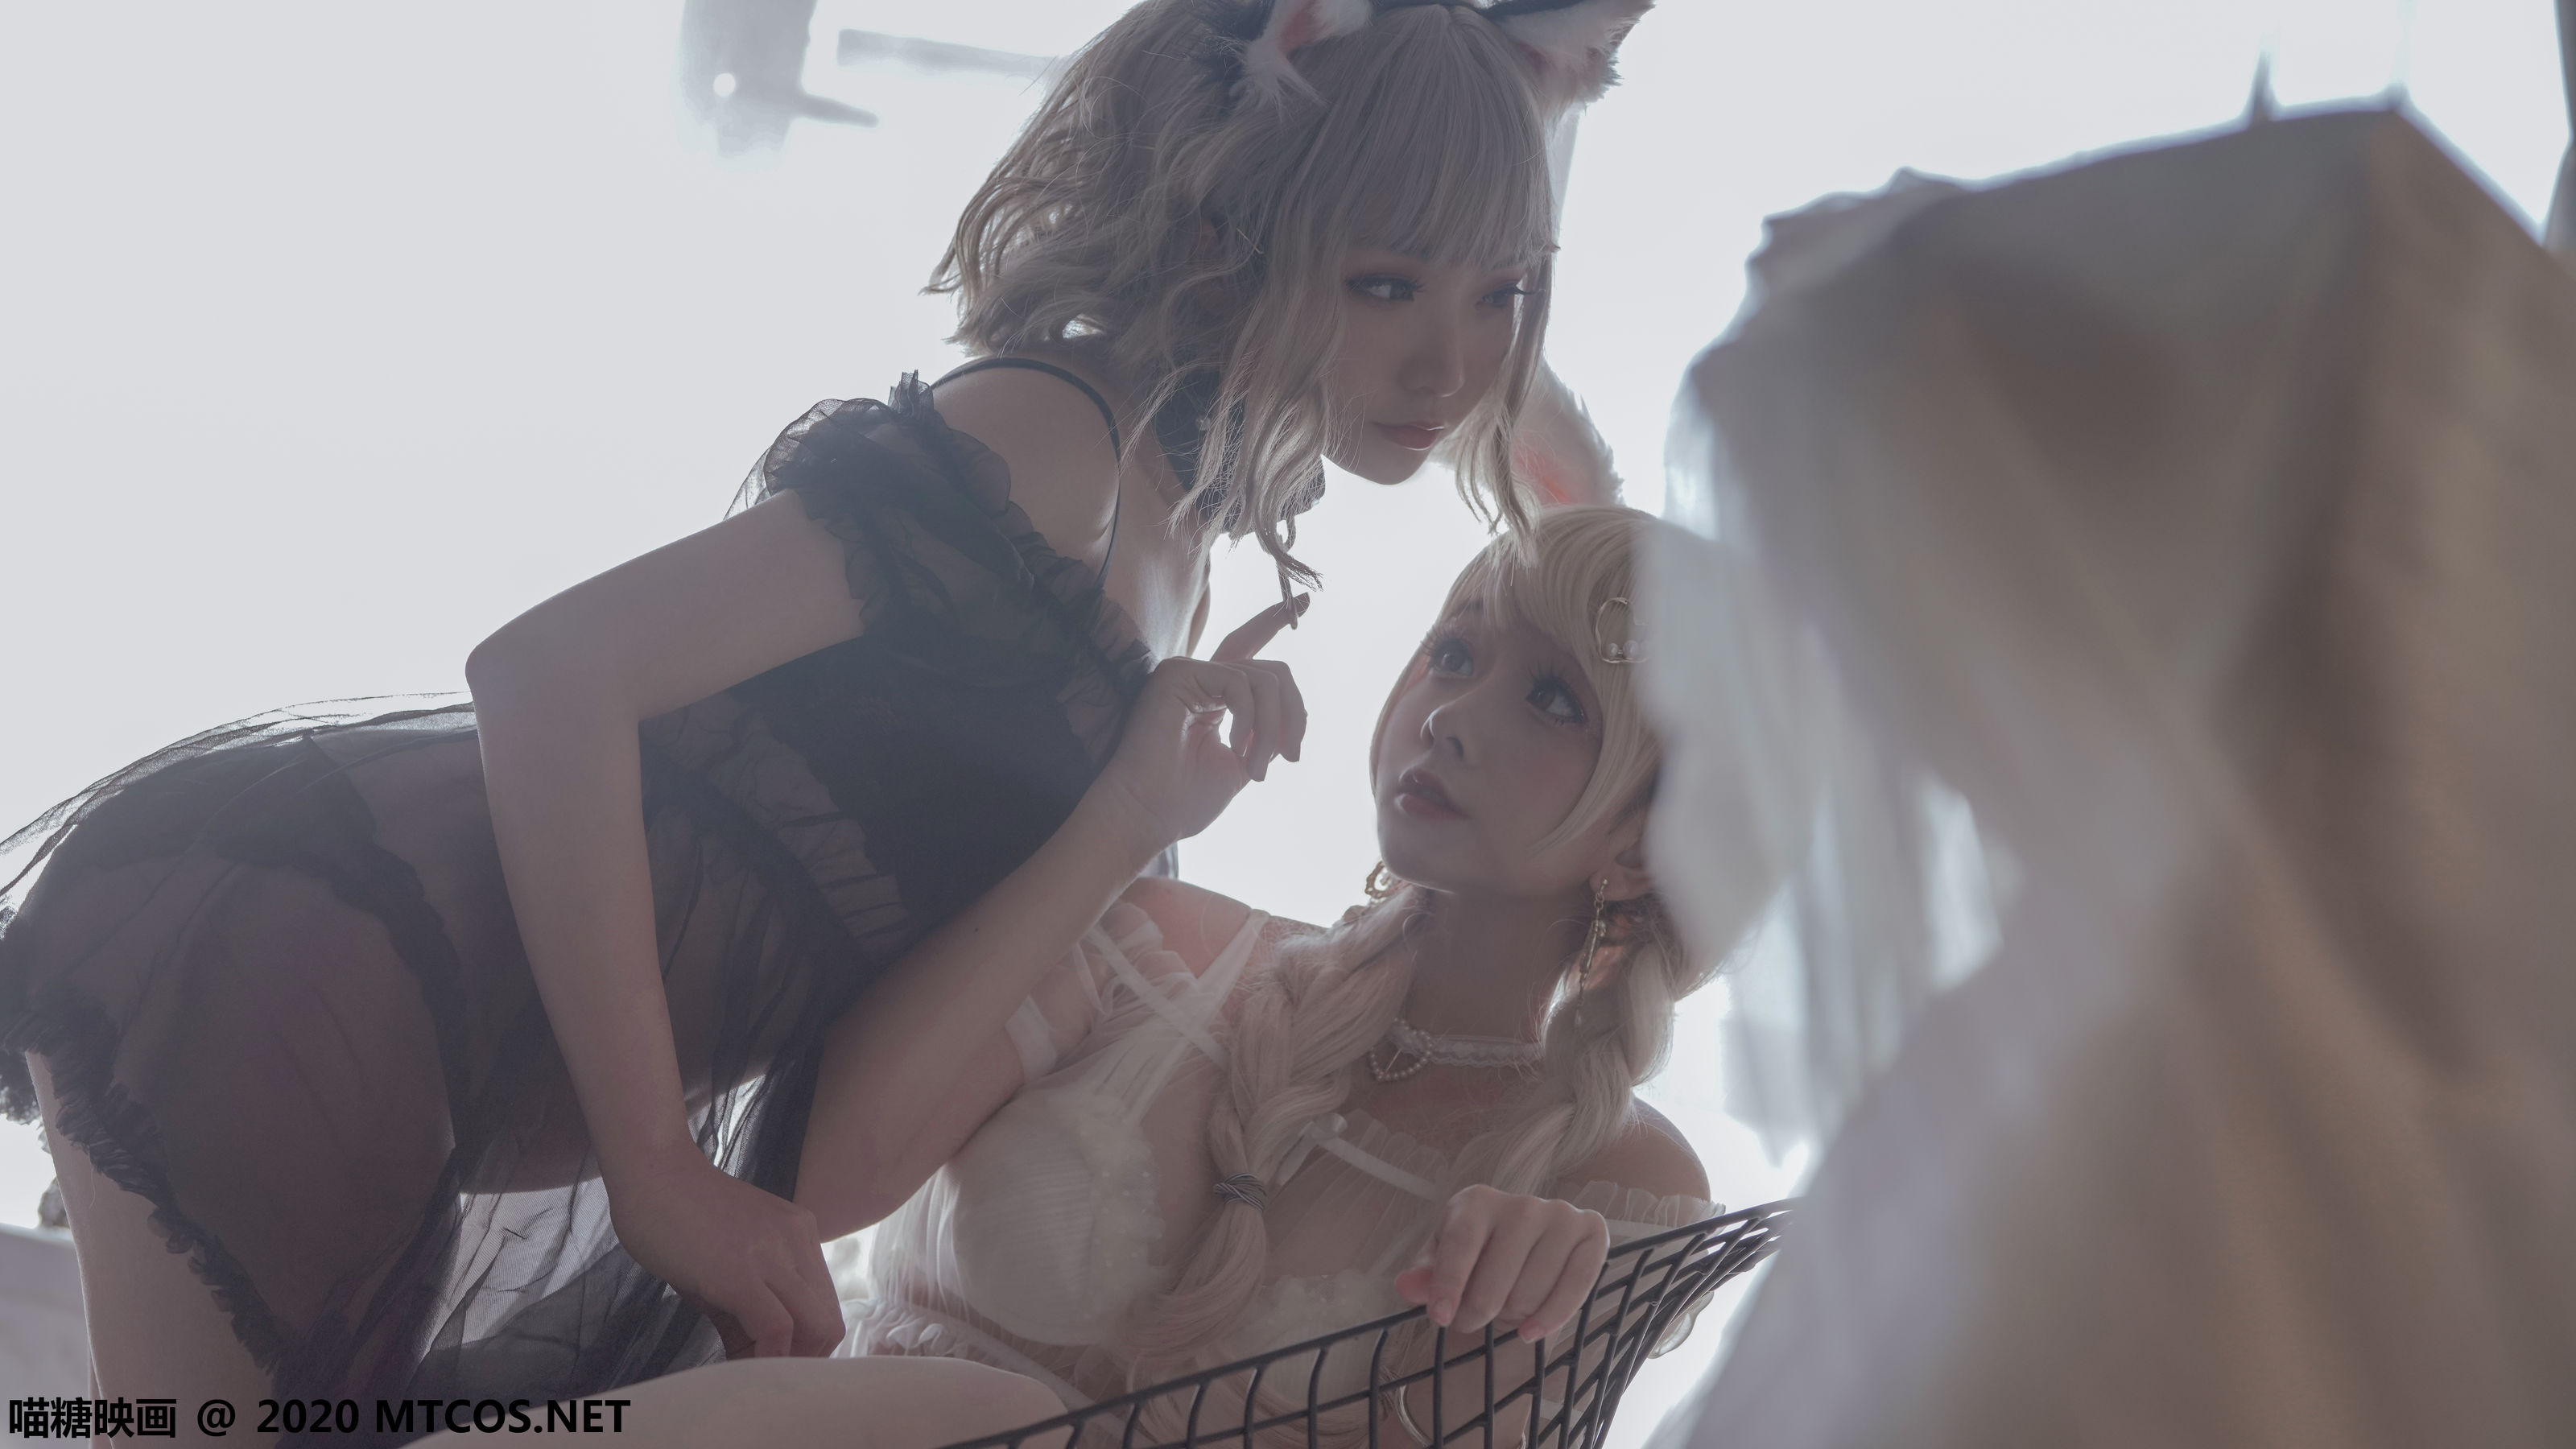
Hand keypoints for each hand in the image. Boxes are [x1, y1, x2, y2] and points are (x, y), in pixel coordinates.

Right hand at [608, 1149, 843, 1358]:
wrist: (650, 1170)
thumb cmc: (677, 1215)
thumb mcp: (728, 1259)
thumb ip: (748, 1302)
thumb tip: (754, 1356)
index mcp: (800, 1234)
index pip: (825, 1306)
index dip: (802, 1345)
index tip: (766, 1359)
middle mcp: (798, 1240)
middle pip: (829, 1322)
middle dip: (799, 1360)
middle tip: (759, 1372)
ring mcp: (773, 1254)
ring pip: (815, 1327)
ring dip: (784, 1362)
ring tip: (745, 1367)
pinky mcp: (740, 1272)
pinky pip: (776, 1327)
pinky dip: (765, 1356)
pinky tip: (736, 1362)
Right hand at [1088, 595, 1309, 852]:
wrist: (1145, 816)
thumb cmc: (1185, 800)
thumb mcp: (1244, 763)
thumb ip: (1268, 732)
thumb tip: (1297, 714)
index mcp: (1213, 695)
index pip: (1249, 648)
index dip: (1274, 622)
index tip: (1303, 601)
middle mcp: (1200, 677)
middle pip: (1273, 671)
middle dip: (1293, 714)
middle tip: (1291, 757)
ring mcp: (1188, 670)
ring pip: (1265, 679)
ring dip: (1273, 729)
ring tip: (1257, 768)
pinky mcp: (1178, 672)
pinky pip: (1241, 683)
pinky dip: (1252, 720)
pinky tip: (1238, 748)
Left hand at [1395, 1185, 1609, 1342]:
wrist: (1523, 1258)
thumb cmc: (1476, 1261)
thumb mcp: (1442, 1265)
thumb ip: (1426, 1275)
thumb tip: (1405, 1286)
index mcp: (1477, 1201)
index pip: (1461, 1243)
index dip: (1449, 1284)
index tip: (1440, 1319)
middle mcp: (1523, 1202)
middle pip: (1497, 1274)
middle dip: (1480, 1310)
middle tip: (1472, 1321)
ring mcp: (1561, 1215)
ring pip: (1533, 1288)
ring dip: (1514, 1315)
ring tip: (1505, 1312)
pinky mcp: (1593, 1234)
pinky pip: (1576, 1286)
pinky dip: (1552, 1317)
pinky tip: (1531, 1333)